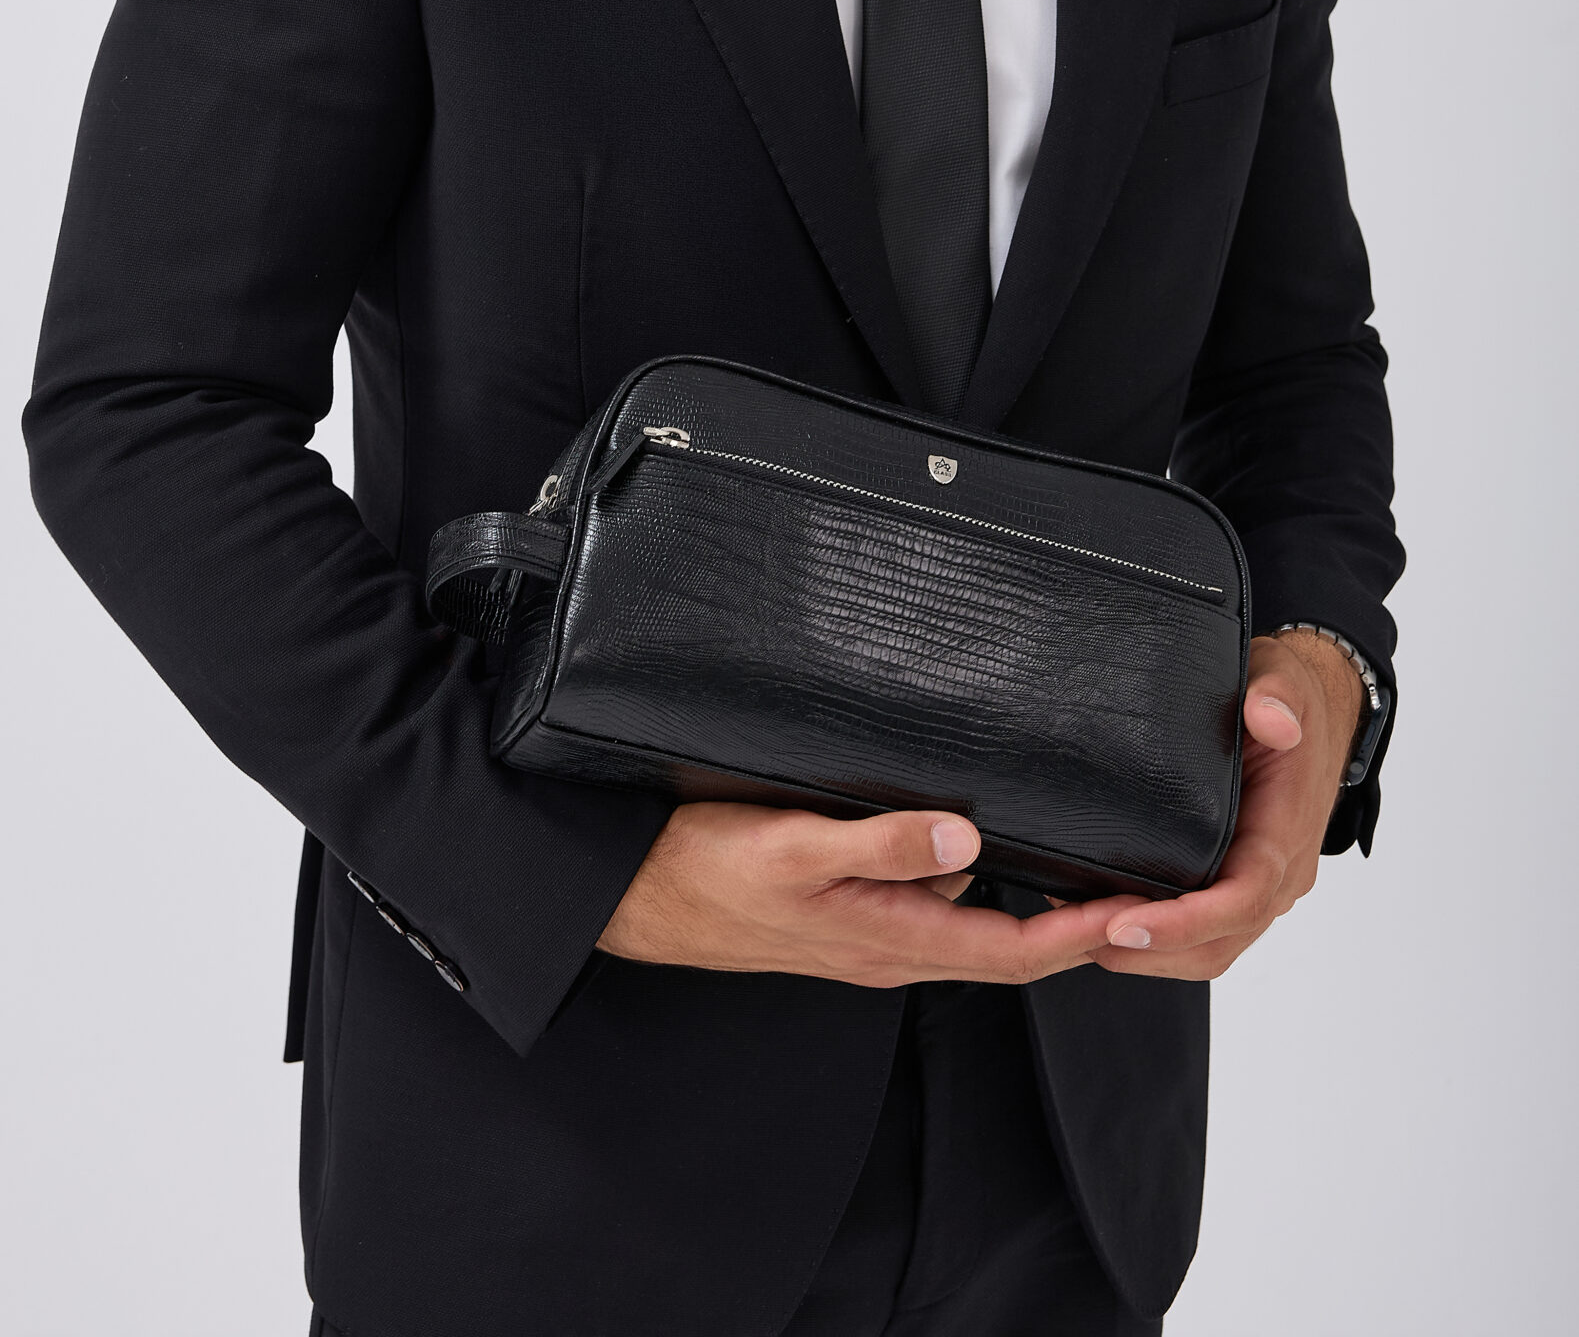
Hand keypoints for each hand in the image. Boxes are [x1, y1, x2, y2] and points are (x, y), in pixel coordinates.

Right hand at [598, 801, 1147, 986]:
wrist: (636, 897)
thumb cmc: (707, 871)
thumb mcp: (794, 847)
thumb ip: (879, 841)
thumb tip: (967, 838)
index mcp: (890, 938)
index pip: (1013, 950)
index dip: (1082, 936)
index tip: (1143, 915)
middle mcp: (891, 945)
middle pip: (1007, 945)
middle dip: (1078, 925)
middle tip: (1144, 886)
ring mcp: (870, 933)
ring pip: (970, 922)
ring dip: (1028, 901)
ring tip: (1083, 849)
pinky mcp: (848, 913)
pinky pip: (930, 904)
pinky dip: (971, 881)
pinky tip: (980, 830)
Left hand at [1090, 629, 1365, 980]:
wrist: (1315, 711)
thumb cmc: (1291, 697)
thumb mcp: (1281, 679)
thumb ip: (1276, 695)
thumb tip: (1271, 719)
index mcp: (1285, 832)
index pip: (1241, 899)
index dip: (1185, 922)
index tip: (1124, 923)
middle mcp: (1280, 873)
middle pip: (1219, 944)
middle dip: (1151, 951)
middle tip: (1078, 935)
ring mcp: (1262, 884)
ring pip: (1212, 949)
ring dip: (1151, 955)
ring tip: (1079, 934)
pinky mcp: (1240, 881)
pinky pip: (1207, 932)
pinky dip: (1161, 940)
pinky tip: (1106, 918)